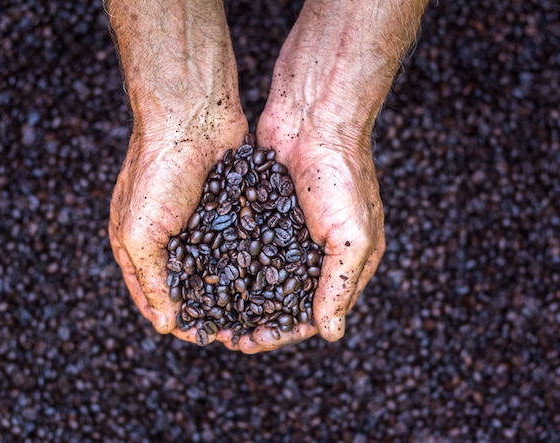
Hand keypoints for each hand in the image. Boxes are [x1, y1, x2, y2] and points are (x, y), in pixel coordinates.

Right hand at [108, 115, 247, 343]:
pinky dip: (249, 261)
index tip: (205, 337)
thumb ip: (150, 278)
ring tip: (257, 312)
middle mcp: (170, 238)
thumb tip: (165, 324)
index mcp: (138, 247)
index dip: (179, 320)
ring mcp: (201, 223)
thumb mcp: (138, 232)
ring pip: (219, 268)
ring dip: (233, 290)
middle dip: (212, 310)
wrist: (191, 118)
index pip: (157, 297)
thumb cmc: (156, 171)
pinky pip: (239, 242)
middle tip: (238, 331)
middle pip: (191, 287)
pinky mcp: (228, 208)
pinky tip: (268, 278)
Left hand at [235, 121, 384, 352]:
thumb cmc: (342, 177)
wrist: (315, 119)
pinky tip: (208, 277)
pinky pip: (246, 245)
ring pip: (261, 275)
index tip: (254, 341)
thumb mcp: (351, 237)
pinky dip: (231, 263)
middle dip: (257, 320)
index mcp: (345, 261)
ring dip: (241, 296)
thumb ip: (339, 285)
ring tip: (213, 314)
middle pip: (284, 298)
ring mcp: (289, 231)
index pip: (315, 310)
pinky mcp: (265, 212)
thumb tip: (331, 335)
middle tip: (228, 337)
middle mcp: (316, 251)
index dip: (284, 330)